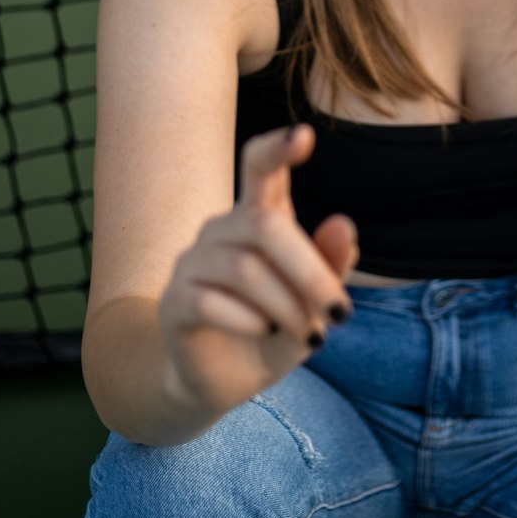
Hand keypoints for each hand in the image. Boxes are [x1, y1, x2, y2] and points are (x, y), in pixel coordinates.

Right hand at [157, 125, 358, 417]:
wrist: (223, 382)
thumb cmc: (274, 329)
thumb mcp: (314, 305)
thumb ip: (330, 268)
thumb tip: (343, 225)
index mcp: (258, 216)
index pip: (260, 165)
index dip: (279, 147)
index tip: (304, 135)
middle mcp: (222, 228)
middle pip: (265, 225)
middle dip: (310, 271)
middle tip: (340, 313)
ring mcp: (193, 261)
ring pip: (244, 268)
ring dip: (286, 306)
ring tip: (308, 335)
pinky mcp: (174, 300)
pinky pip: (210, 301)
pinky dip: (248, 321)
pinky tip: (262, 332)